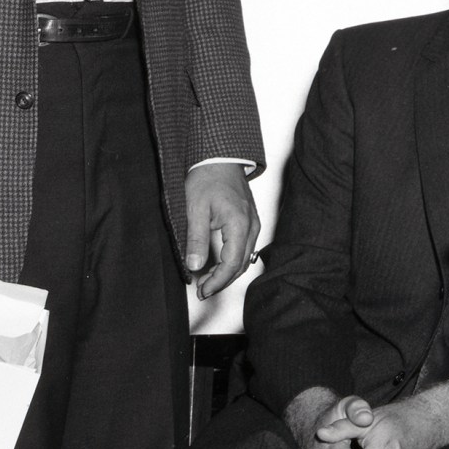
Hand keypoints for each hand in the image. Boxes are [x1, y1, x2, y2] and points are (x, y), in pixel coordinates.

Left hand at [183, 164, 258, 297]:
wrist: (220, 158)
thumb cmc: (208, 178)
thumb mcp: (195, 209)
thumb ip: (196, 239)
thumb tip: (195, 265)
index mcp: (239, 224)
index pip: (231, 264)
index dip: (217, 281)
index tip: (203, 290)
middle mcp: (252, 226)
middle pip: (240, 265)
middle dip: (222, 281)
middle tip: (203, 290)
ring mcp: (254, 224)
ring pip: (245, 258)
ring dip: (227, 273)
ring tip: (208, 280)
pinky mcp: (251, 221)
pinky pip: (245, 248)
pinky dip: (233, 261)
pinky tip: (219, 264)